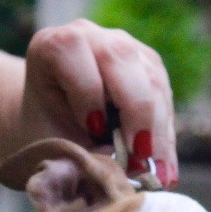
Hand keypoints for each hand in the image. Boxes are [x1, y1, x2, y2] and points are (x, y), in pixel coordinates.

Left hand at [21, 19, 176, 187]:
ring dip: (158, 130)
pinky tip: (163, 170)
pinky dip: (164, 137)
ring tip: (158, 173)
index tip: (94, 130)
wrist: (50, 123)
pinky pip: (165, 98)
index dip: (87, 93)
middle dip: (137, 112)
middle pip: (122, 60)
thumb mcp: (51, 143)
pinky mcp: (150, 67)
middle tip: (140, 157)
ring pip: (153, 80)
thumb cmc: (45, 132)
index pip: (73, 53)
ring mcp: (125, 48)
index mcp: (52, 46)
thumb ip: (81, 151)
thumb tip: (127, 169)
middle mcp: (91, 37)